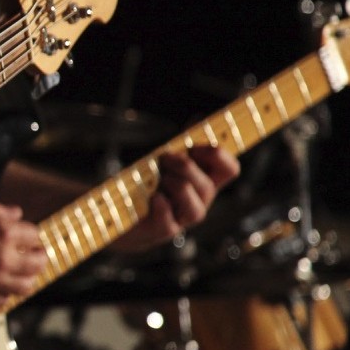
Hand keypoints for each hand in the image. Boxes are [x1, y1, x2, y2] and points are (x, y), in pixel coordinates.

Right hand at [0, 190, 46, 309]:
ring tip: (18, 272)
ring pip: (27, 286)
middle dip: (37, 256)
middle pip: (38, 263)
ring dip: (26, 277)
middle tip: (32, 255)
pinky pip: (4, 301)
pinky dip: (5, 294)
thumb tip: (17, 215)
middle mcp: (2, 257)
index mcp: (3, 231)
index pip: (34, 235)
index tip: (24, 236)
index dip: (29, 234)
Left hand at [115, 145, 239, 253]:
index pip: (229, 169)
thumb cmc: (148, 184)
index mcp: (204, 181)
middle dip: (185, 166)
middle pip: (208, 185)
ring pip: (194, 205)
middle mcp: (198, 201)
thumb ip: (184, 141)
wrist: (120, 213)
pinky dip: (160, 205)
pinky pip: (169, 221)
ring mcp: (182, 218)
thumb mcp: (167, 160)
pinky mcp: (164, 231)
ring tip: (157, 181)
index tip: (194, 146)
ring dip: (172, 185)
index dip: (219, 155)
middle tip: (164, 157)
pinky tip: (151, 197)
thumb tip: (199, 118)